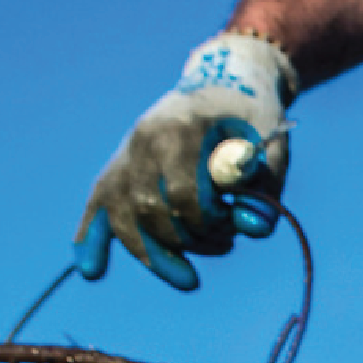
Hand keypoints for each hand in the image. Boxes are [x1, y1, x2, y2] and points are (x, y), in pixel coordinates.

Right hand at [73, 32, 297, 290]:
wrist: (223, 85)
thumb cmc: (250, 119)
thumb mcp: (272, 148)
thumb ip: (266, 189)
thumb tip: (254, 229)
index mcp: (180, 126)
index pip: (182, 194)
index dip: (210, 221)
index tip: (231, 221)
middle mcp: (143, 139)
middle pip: (150, 211)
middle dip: (190, 240)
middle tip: (225, 240)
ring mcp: (126, 155)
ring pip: (124, 220)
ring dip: (159, 258)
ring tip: (191, 277)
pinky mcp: (117, 172)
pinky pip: (98, 210)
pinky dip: (92, 241)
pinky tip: (90, 271)